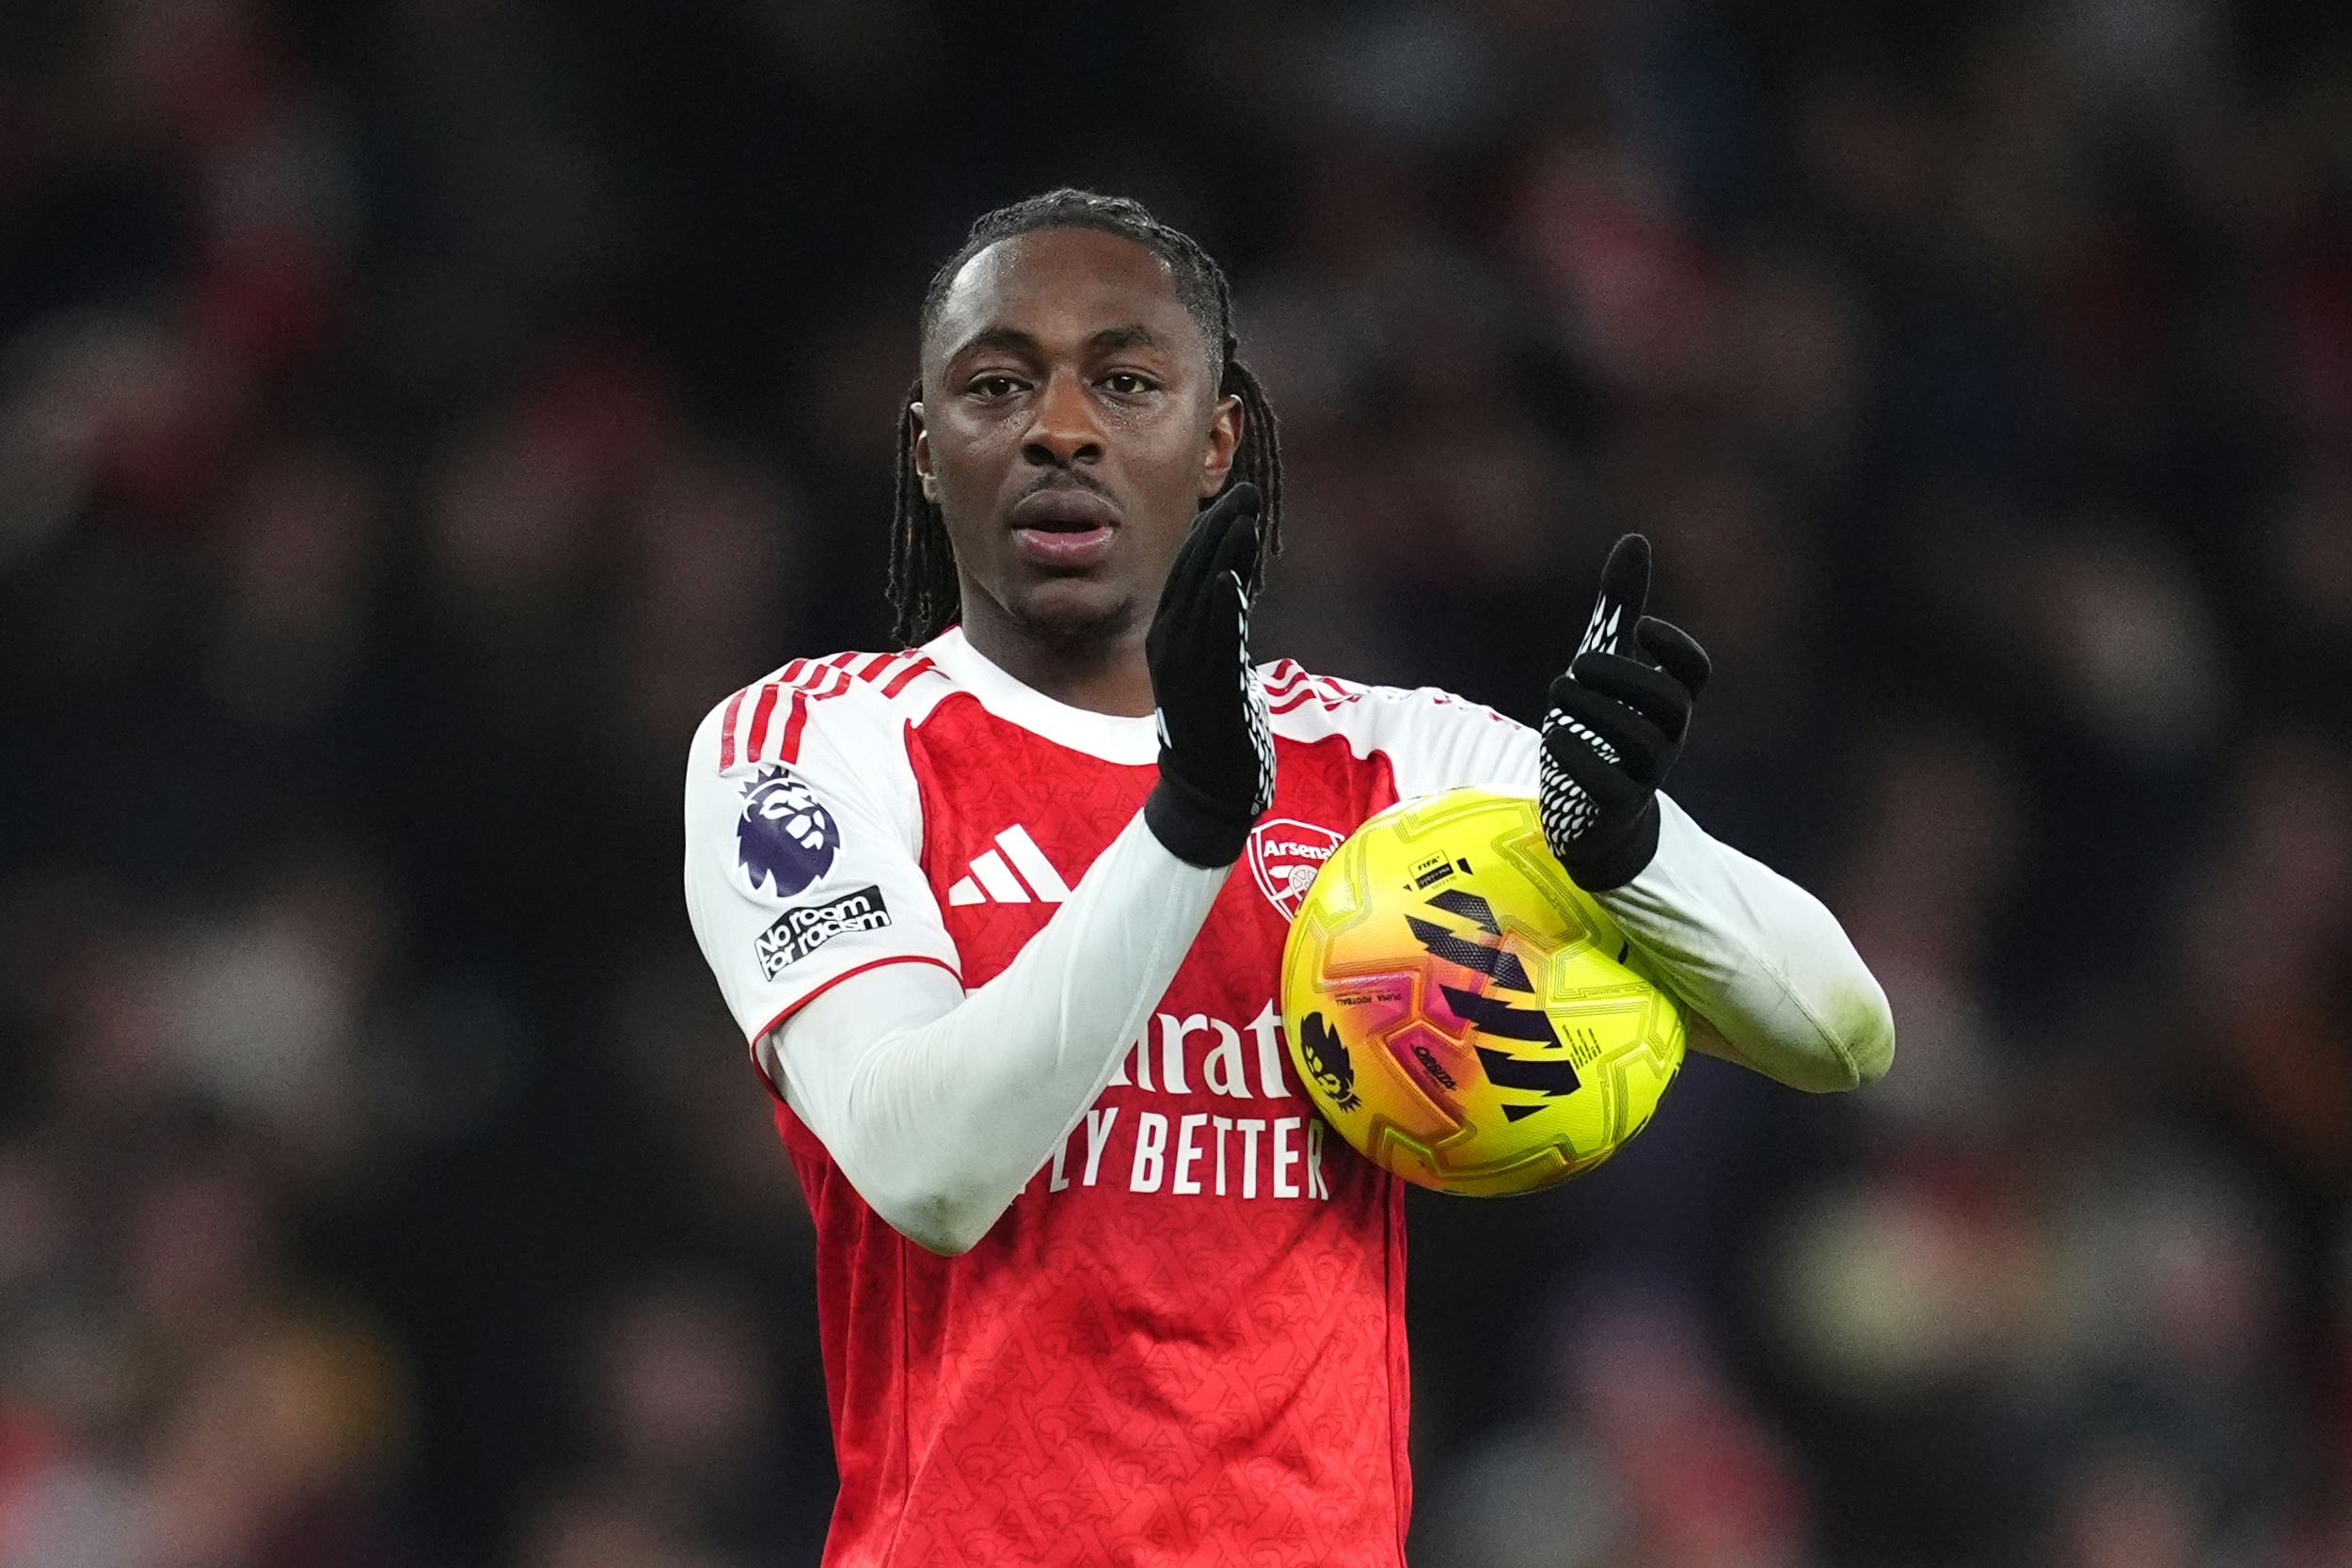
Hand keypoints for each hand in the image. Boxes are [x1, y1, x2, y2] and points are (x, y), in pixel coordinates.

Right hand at [1143, 484, 1273, 866]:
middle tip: (1247, 493)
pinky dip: (1220, 609)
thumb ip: (1222, 625)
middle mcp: (1169, 646)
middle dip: (1219, 530)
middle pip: (1192, 576)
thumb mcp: (1217, 664)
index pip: (1187, 572)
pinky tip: (1232, 578)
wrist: (1206, 794)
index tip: (1235, 501)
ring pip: (1202, 600)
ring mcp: (1184, 670)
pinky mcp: (1205, 692)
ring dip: (1223, 556)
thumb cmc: (1217, 730)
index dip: (1210, 533)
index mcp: (1169, 637)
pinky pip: (1213, 643)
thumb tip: (1235, 584)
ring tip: (1244, 517)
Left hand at [1541, 534, 1710, 890]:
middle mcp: (1665, 738)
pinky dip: (1581, 756)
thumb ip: (1618, 608)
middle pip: (1668, 703)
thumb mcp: (1605, 666)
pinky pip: (1611, 785)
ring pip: (1639, 741)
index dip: (1677, 647)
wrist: (1590, 817)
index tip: (1640, 628)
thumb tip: (1635, 539)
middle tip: (1577, 663)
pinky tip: (1553, 735)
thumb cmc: (1601, 730)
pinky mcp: (1614, 809)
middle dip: (1622, 676)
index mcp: (1667, 702)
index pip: (1697, 671)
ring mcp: (1644, 777)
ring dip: (1593, 708)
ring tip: (1557, 688)